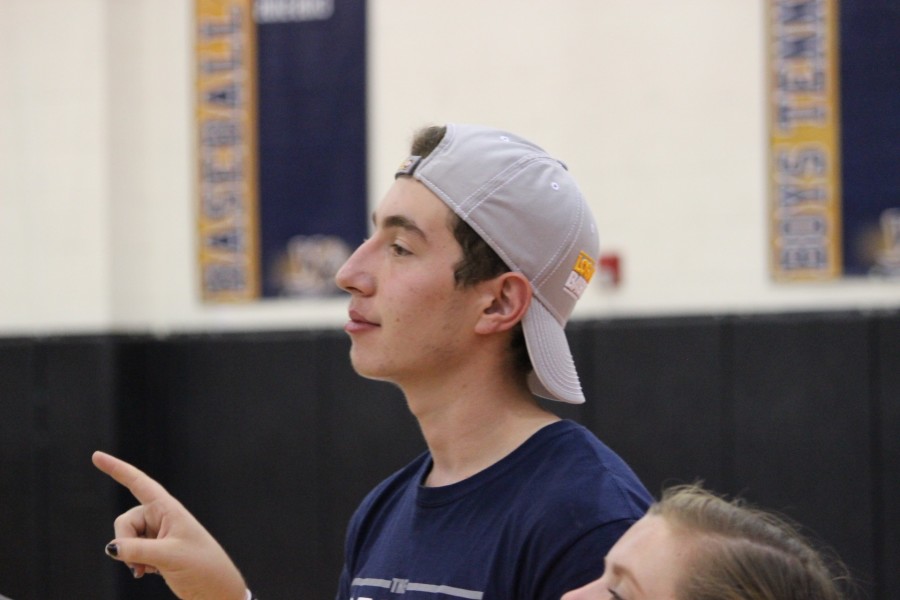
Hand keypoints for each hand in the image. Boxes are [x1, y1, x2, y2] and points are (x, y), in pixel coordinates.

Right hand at [92, 451, 247, 599]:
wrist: (215, 589)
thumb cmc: (201, 566)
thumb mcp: (168, 556)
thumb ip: (137, 550)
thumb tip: (111, 548)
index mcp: (168, 509)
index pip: (139, 483)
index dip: (117, 469)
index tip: (96, 456)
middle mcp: (161, 517)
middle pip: (125, 521)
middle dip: (123, 542)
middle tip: (139, 564)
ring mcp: (157, 534)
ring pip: (125, 538)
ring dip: (130, 557)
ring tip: (148, 570)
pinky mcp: (155, 550)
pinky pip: (131, 552)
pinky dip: (134, 563)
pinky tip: (148, 573)